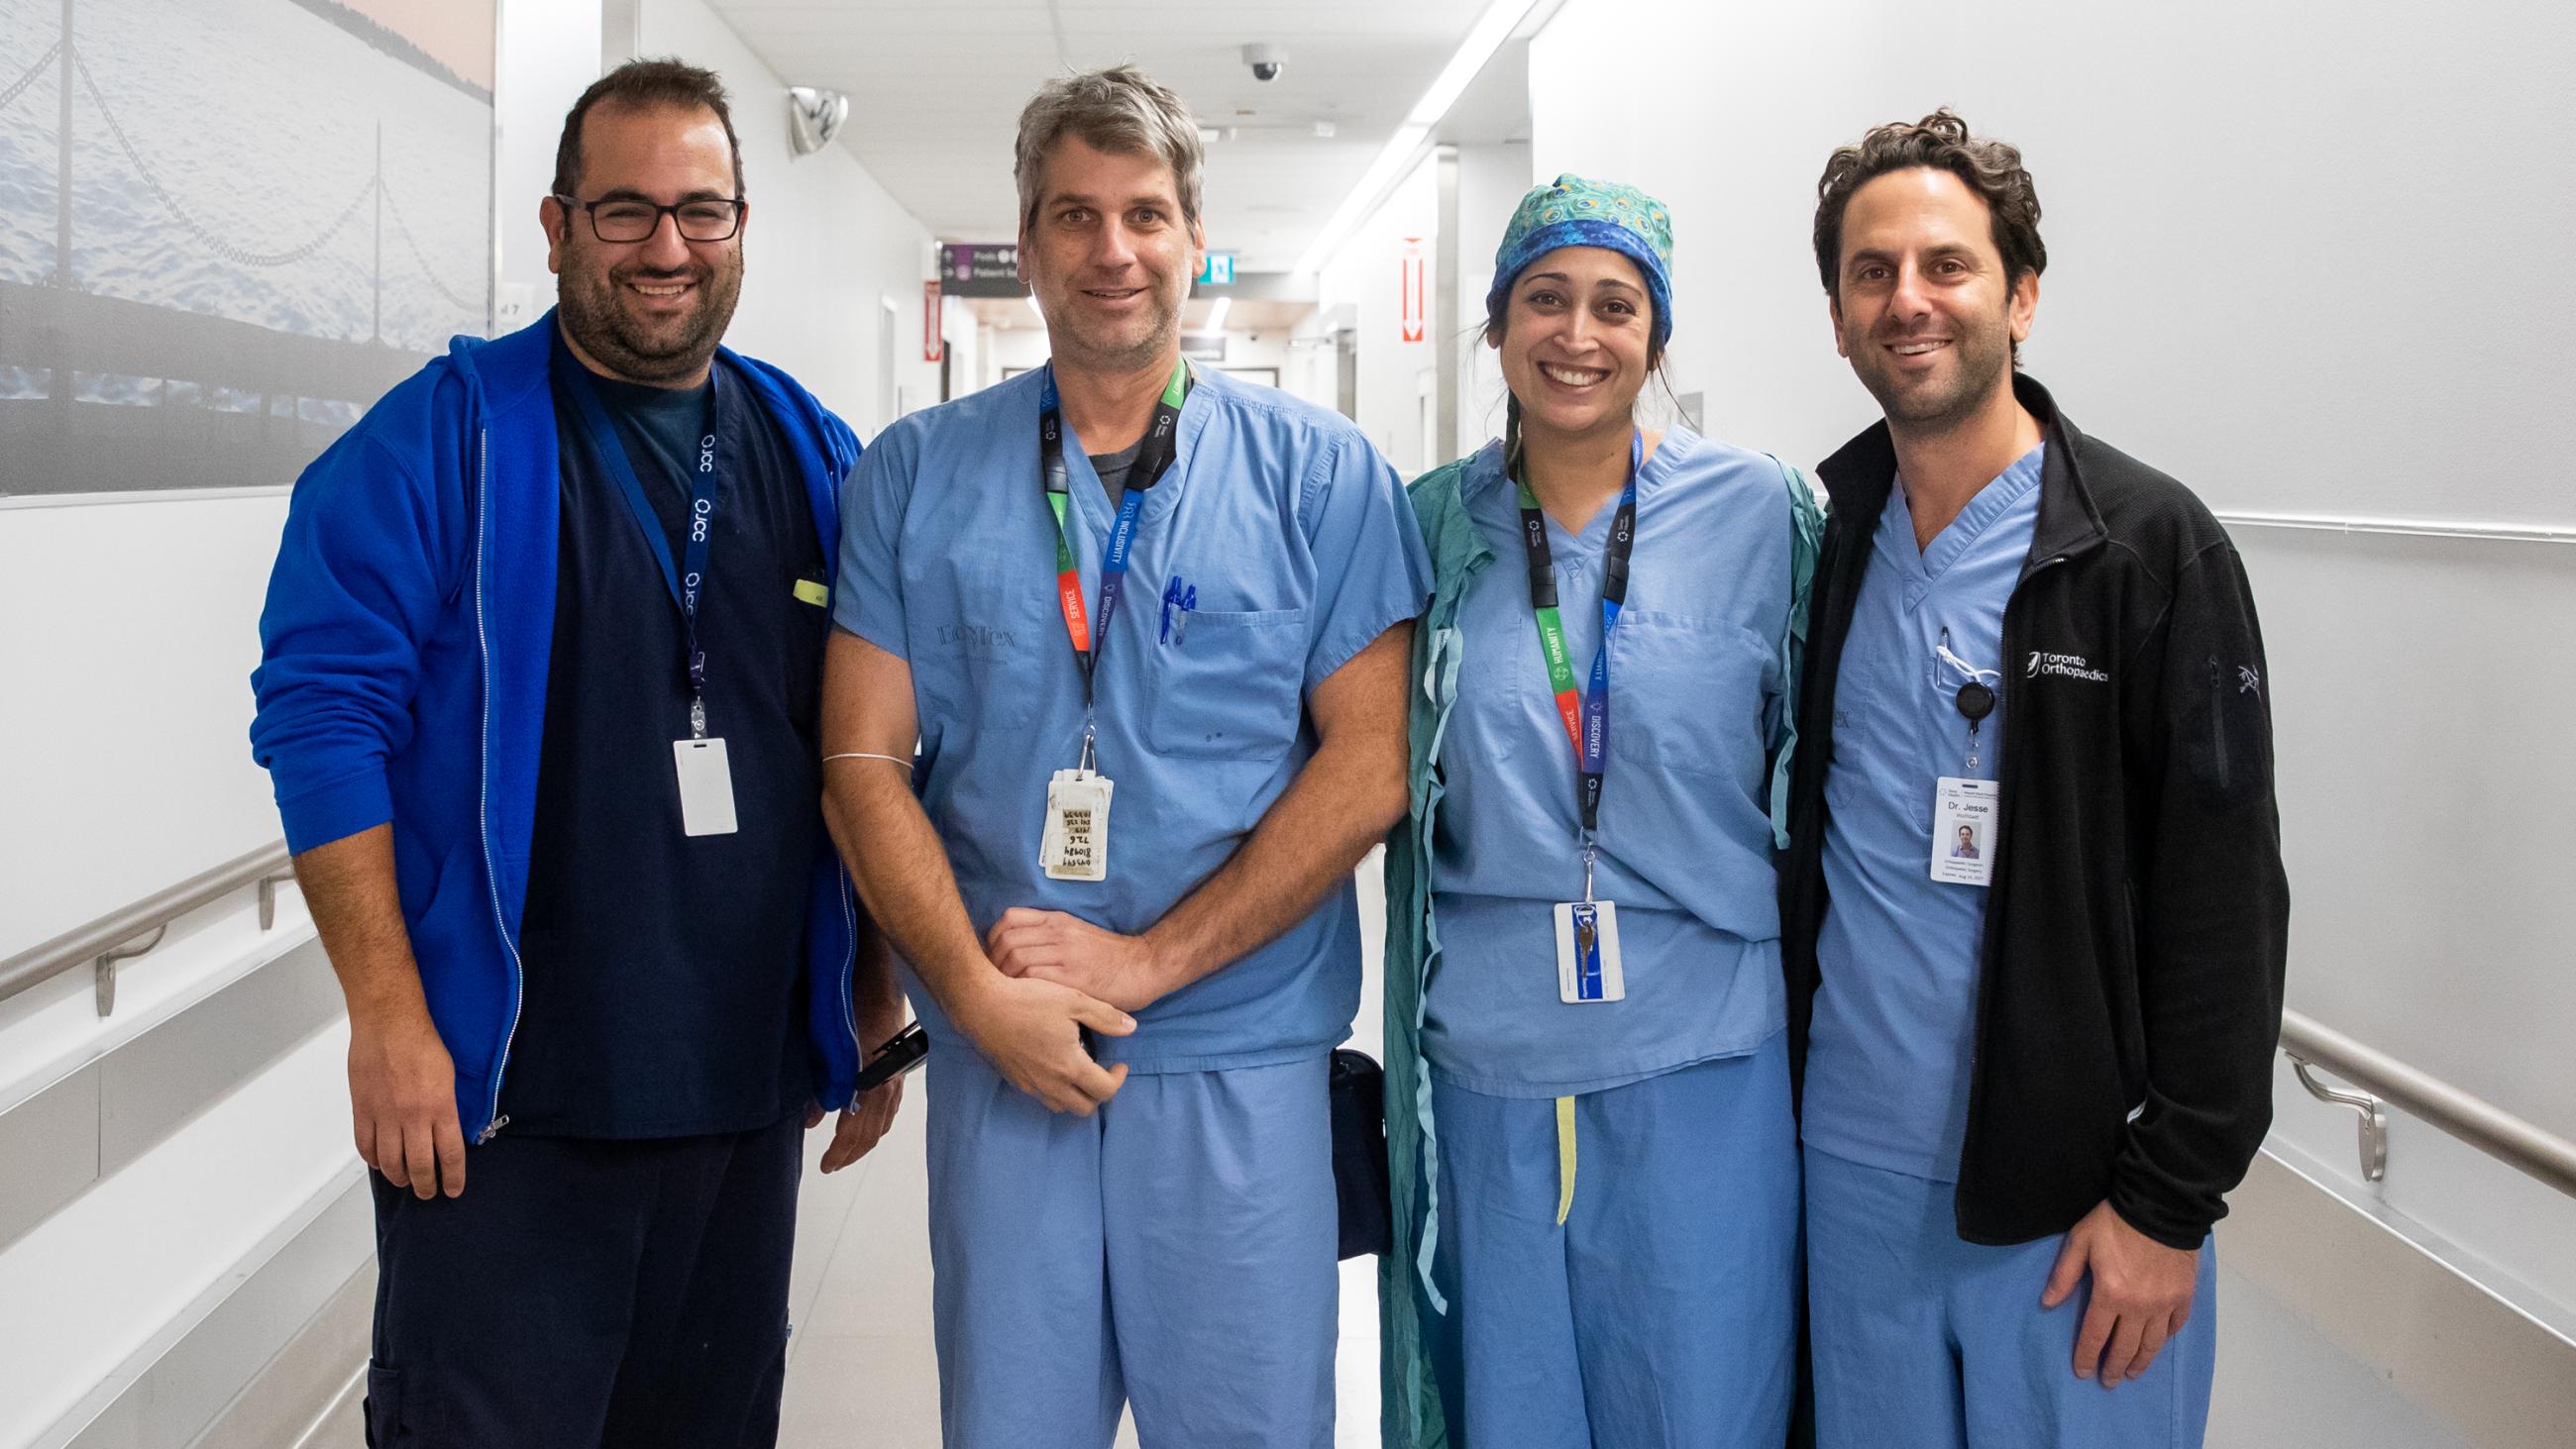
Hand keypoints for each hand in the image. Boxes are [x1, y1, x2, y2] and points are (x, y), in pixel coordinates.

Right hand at [347, 1005, 465, 1199]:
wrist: (389, 1023)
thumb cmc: (422, 1042)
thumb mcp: (449, 1076)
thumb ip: (446, 1108)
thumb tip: (445, 1132)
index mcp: (440, 1107)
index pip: (450, 1155)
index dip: (453, 1178)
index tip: (453, 1189)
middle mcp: (412, 1117)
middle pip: (419, 1165)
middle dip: (425, 1185)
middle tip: (428, 1192)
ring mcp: (384, 1115)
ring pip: (390, 1161)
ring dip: (398, 1177)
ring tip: (404, 1181)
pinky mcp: (362, 1110)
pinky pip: (365, 1145)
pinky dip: (373, 1160)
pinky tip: (380, 1163)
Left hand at [820, 989, 910, 1172]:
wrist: (881, 981)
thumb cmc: (852, 1009)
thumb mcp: (828, 1049)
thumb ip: (819, 1087)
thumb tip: (810, 1120)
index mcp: (869, 1084)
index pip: (854, 1131)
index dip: (839, 1152)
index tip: (825, 1165)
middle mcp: (887, 1087)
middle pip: (871, 1134)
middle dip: (850, 1153)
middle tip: (832, 1164)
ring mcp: (895, 1081)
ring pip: (882, 1124)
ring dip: (864, 1142)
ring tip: (846, 1151)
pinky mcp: (899, 1073)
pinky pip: (890, 1110)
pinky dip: (876, 1125)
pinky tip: (865, 1126)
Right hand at [950, 969, 1135, 1114]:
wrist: (982, 1005)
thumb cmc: (1028, 1000)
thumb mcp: (1074, 1001)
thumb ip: (1106, 1017)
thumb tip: (1132, 1028)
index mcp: (1070, 1067)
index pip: (1105, 1091)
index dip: (1118, 1079)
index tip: (1120, 1064)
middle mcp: (1050, 1083)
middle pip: (1084, 1108)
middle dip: (1100, 1094)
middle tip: (1103, 1072)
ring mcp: (1030, 1085)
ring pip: (1061, 1106)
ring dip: (1077, 1095)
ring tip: (1080, 1071)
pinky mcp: (1014, 1080)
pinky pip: (1041, 1097)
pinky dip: (1055, 1090)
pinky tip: (1054, 1065)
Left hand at [983, 907, 1176, 1012]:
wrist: (1145, 966)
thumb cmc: (1110, 956)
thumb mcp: (1078, 934)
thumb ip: (1049, 936)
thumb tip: (1015, 949)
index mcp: (1057, 921)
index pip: (1009, 918)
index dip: (992, 939)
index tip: (994, 958)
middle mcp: (1058, 932)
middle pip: (1006, 939)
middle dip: (993, 961)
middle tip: (995, 981)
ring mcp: (1066, 953)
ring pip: (1016, 957)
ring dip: (1004, 977)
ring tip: (1008, 993)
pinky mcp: (1073, 977)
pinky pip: (1034, 976)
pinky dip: (1021, 988)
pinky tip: (1025, 1000)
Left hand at [2043, 1199, 2201, 1385]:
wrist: (2161, 1206)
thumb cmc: (2115, 1221)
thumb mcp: (2080, 1241)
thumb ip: (2064, 1274)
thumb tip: (2048, 1304)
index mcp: (2109, 1294)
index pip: (2094, 1335)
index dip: (2086, 1356)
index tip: (2083, 1372)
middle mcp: (2138, 1307)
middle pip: (2124, 1347)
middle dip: (2114, 1368)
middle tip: (2109, 1382)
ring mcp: (2164, 1304)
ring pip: (2152, 1343)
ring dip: (2141, 1362)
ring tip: (2133, 1374)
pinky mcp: (2184, 1296)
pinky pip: (2175, 1325)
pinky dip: (2165, 1338)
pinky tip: (2158, 1343)